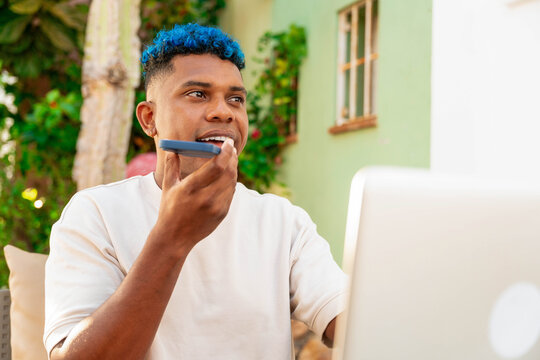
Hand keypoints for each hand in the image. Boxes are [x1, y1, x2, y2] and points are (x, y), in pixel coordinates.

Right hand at [153, 138, 237, 254]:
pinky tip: (227, 174)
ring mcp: (216, 207)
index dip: (225, 152)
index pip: (216, 166)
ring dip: (233, 168)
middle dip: (231, 157)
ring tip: (229, 159)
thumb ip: (171, 165)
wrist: (175, 237)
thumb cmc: (169, 209)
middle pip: (228, 172)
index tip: (228, 143)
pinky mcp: (222, 213)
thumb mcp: (168, 186)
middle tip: (230, 148)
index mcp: (191, 188)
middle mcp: (206, 197)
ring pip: (232, 181)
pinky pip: (231, 192)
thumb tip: (172, 149)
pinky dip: (231, 181)